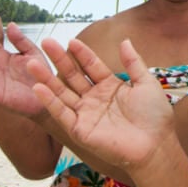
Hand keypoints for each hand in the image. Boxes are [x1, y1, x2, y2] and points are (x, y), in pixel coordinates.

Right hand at [31, 38, 173, 172]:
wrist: (155, 146)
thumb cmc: (155, 117)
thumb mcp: (146, 83)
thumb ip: (134, 62)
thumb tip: (124, 40)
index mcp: (110, 87)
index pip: (91, 66)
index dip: (81, 53)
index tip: (70, 40)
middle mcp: (95, 99)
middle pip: (73, 76)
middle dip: (60, 60)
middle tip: (46, 42)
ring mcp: (86, 114)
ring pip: (62, 93)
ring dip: (47, 78)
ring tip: (32, 63)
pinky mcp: (80, 130)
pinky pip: (62, 114)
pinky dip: (50, 101)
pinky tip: (39, 87)